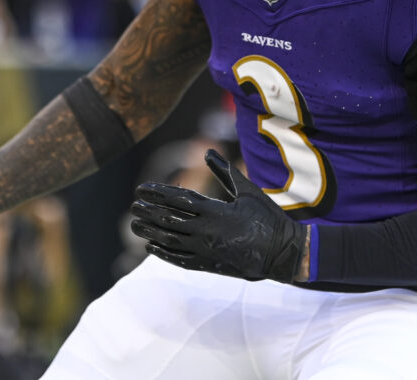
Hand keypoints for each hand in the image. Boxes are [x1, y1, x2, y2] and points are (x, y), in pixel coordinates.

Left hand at [130, 149, 305, 282]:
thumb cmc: (267, 217)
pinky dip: (164, 254)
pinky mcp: (210, 265)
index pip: (178, 199)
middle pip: (169, 220)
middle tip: (133, 207)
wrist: (283, 252)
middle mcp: (206, 231)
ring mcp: (206, 250)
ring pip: (170, 241)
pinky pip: (180, 260)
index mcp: (215, 211)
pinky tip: (151, 248)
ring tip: (134, 226)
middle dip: (148, 212)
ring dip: (150, 232)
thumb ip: (224, 172)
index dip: (157, 193)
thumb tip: (207, 152)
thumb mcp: (247, 190)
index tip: (140, 189)